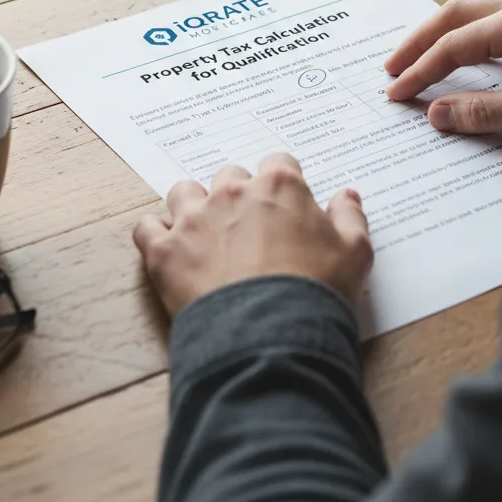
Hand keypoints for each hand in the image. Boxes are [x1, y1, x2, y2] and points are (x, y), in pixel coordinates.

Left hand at [133, 153, 372, 316]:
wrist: (272, 338)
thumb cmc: (317, 293)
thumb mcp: (355, 254)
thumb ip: (350, 217)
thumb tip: (346, 196)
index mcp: (279, 187)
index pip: (278, 163)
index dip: (282, 184)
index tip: (285, 204)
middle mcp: (232, 193)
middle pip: (230, 176)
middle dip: (238, 196)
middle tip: (248, 227)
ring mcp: (194, 220)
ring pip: (184, 192)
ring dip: (193, 206)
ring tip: (204, 232)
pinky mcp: (164, 252)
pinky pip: (147, 228)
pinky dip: (155, 235)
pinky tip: (168, 249)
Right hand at [385, 0, 501, 140]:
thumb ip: (483, 112)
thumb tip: (437, 113)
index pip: (452, 46)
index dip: (419, 71)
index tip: (395, 92)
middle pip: (454, 14)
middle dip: (418, 41)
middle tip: (391, 68)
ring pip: (473, 9)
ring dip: (441, 32)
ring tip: (417, 57)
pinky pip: (494, 16)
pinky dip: (467, 31)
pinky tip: (464, 50)